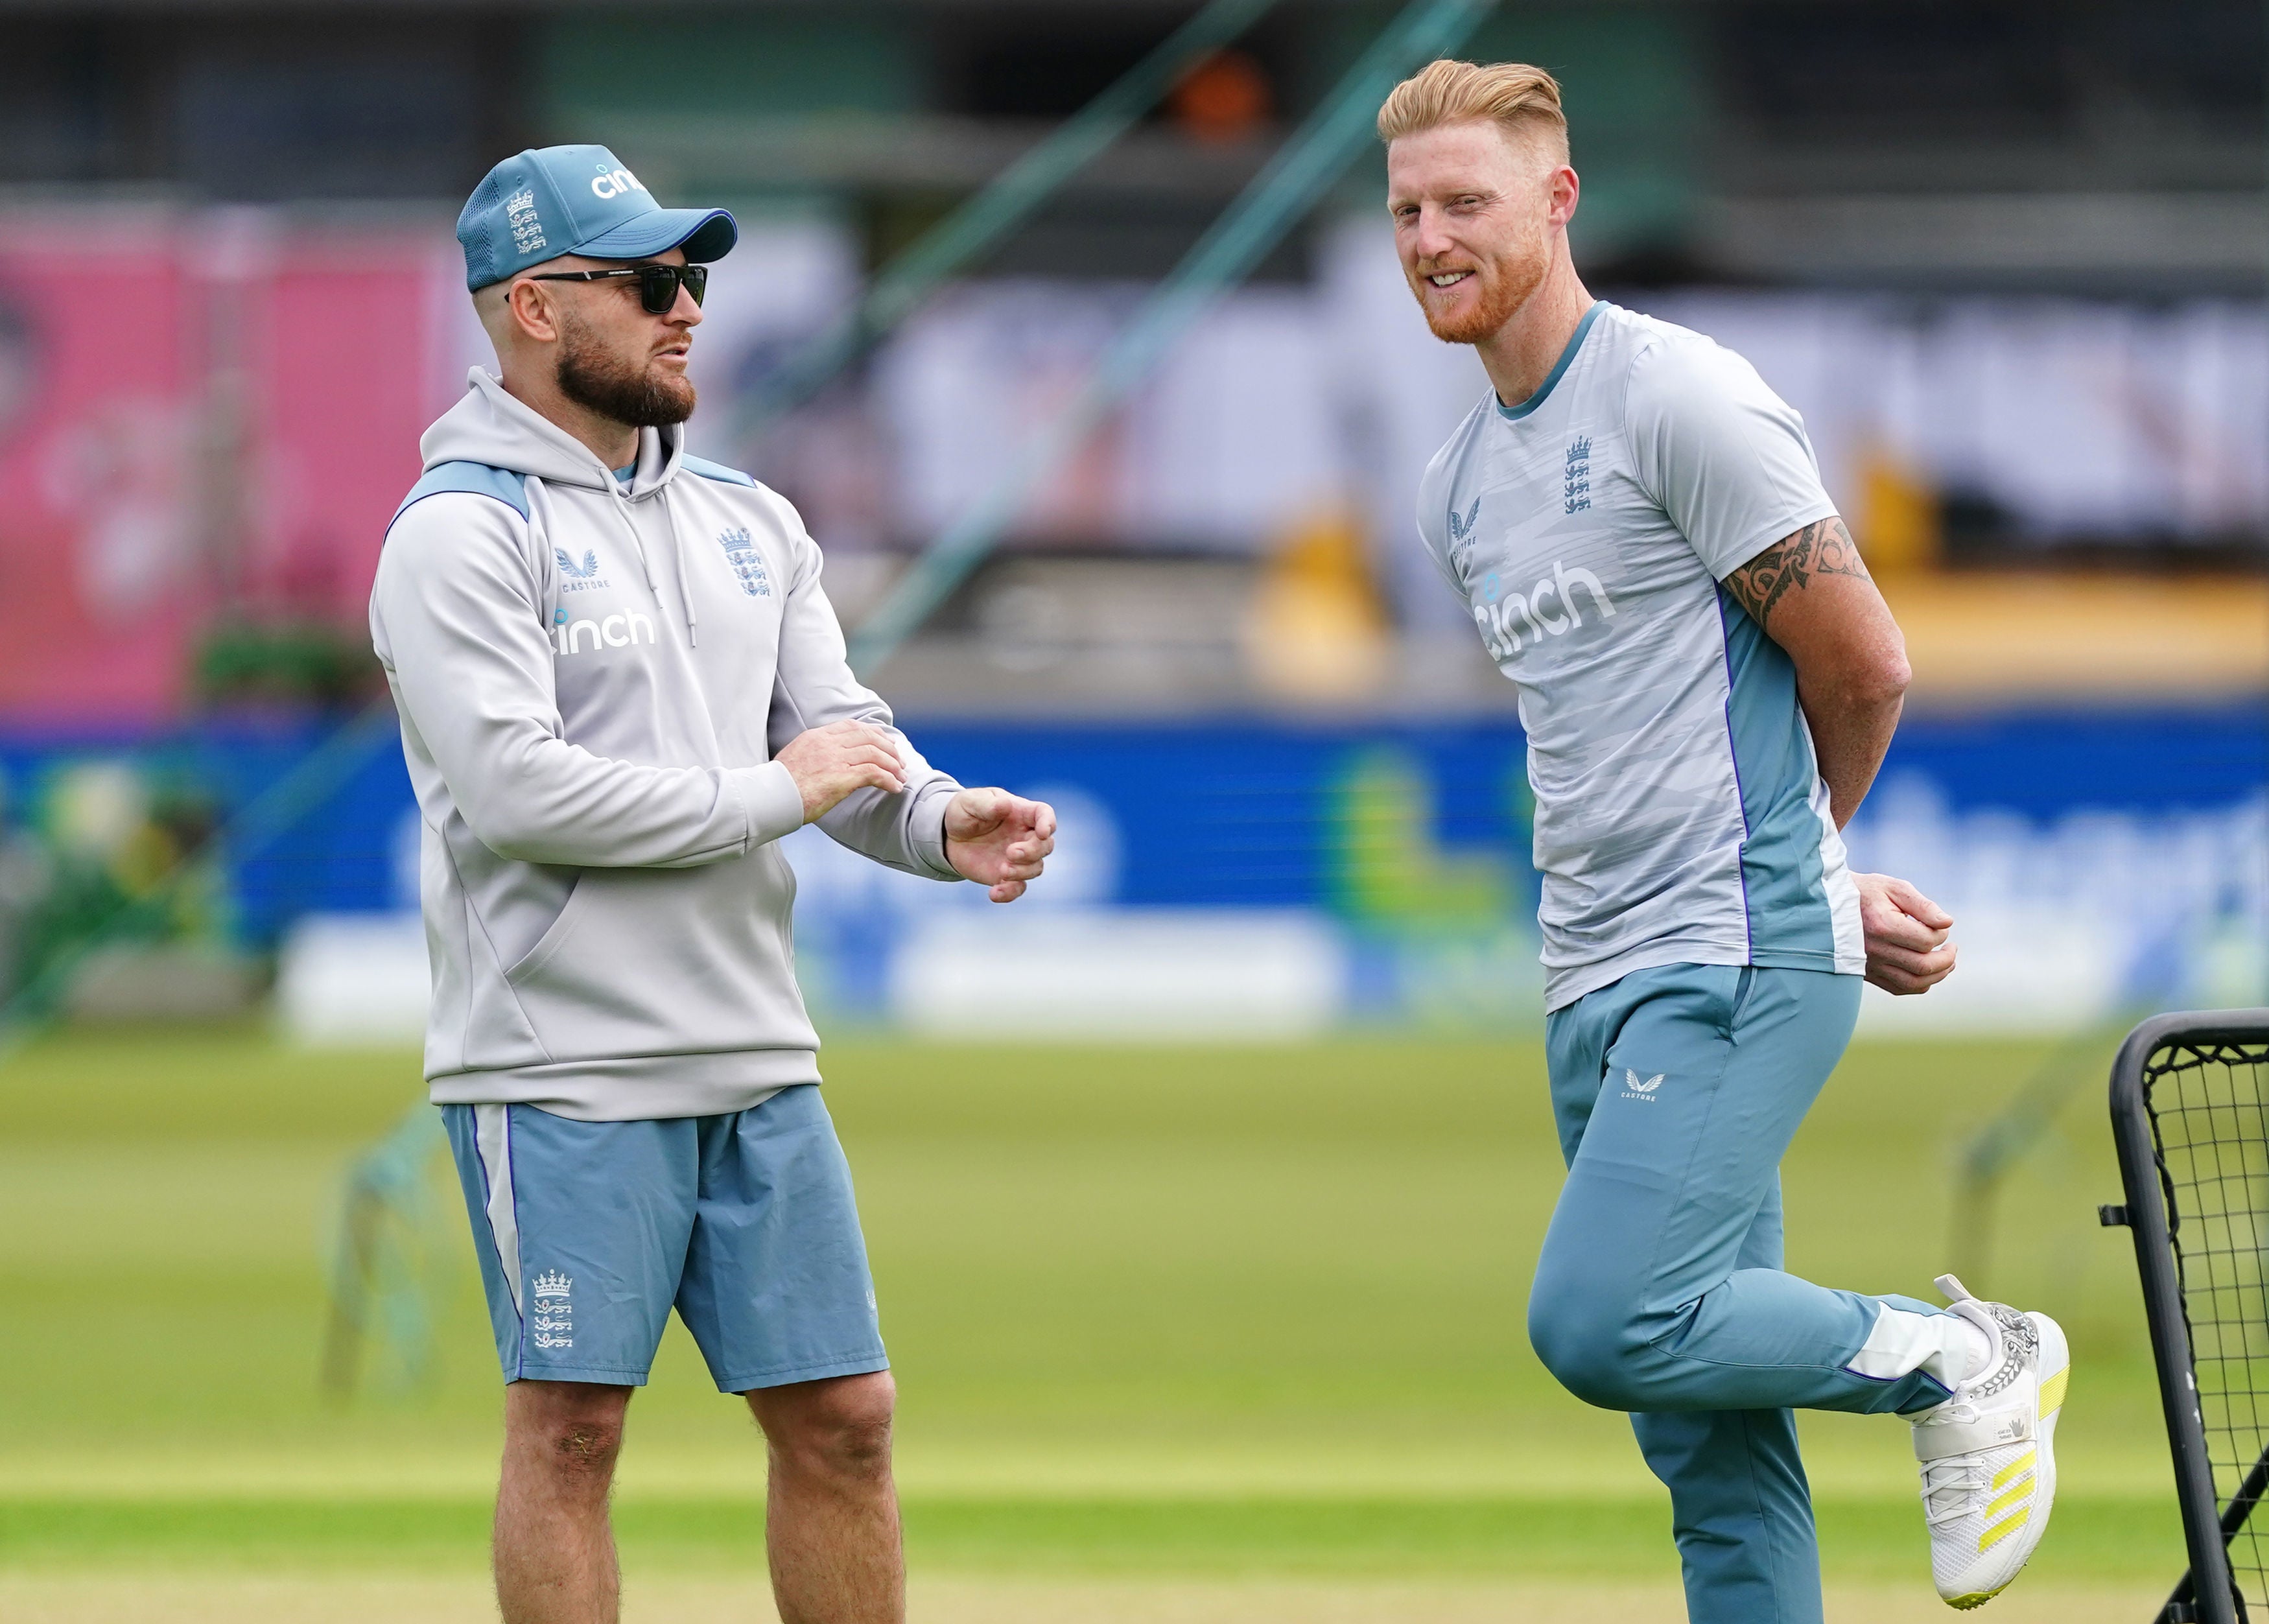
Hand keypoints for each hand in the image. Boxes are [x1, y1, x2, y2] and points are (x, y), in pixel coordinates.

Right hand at [775, 720, 905, 823]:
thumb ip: (815, 752)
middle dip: (889, 749)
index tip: (885, 743)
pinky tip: (894, 787)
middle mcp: (828, 744)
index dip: (874, 733)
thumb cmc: (780, 785)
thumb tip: (829, 760)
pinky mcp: (841, 778)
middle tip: (899, 762)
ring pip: (875, 754)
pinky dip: (888, 779)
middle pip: (868, 737)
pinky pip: (874, 773)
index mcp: (817, 736)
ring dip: (893, 766)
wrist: (770, 797)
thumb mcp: (796, 756)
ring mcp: (835, 759)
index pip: (852, 726)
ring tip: (901, 777)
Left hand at [944, 788, 1055, 902]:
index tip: (1043, 832)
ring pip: (1036, 868)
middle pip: (1045, 845)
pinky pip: (1017, 888)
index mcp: (1020, 812)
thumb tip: (1005, 805)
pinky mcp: (1006, 876)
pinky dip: (1009, 893)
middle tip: (1011, 853)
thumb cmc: (964, 811)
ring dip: (1023, 872)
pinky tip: (994, 893)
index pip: (1044, 814)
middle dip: (1033, 851)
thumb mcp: (970, 802)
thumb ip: (987, 804)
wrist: (949, 836)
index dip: (1048, 823)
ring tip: (1002, 871)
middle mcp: (1024, 835)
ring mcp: (1017, 858)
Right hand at [1854, 872, 1956, 994]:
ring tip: (1948, 962)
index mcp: (1882, 925)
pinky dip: (1920, 984)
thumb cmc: (1866, 892)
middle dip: (1947, 959)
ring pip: (1914, 982)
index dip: (1941, 934)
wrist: (1829, 905)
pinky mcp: (1867, 973)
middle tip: (1953, 948)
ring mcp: (1869, 965)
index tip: (1939, 923)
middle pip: (1923, 966)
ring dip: (1938, 975)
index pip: (1926, 940)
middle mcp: (1875, 949)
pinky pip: (1900, 988)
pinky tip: (1928, 972)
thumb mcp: (1894, 888)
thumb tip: (1948, 922)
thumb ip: (1923, 905)